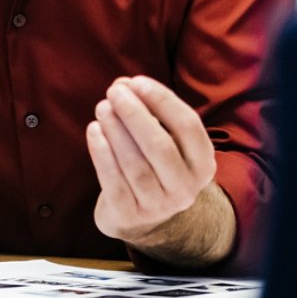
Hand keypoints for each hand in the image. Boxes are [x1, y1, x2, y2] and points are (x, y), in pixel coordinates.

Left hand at [86, 76, 216, 244]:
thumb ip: (147, 109)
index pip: (188, 125)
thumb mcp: (161, 137)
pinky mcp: (130, 216)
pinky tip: (93, 131)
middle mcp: (186, 188)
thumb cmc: (153, 162)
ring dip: (116, 131)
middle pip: (160, 146)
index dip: (162, 100)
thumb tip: (123, 85)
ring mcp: (159, 206)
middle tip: (113, 92)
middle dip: (134, 115)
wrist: (141, 214)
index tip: (137, 82)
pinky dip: (102, 155)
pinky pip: (114, 183)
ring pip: (135, 165)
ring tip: (102, 108)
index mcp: (203, 163)